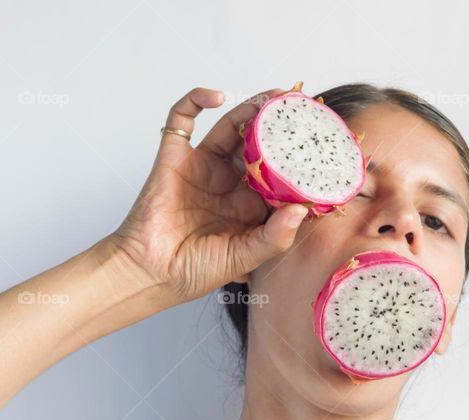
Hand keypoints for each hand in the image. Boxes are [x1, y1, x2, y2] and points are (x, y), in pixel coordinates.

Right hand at [106, 86, 309, 304]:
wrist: (149, 273)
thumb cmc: (195, 271)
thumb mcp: (245, 258)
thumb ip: (274, 236)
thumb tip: (302, 209)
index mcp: (251, 207)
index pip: (280, 176)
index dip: (297, 161)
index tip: (319, 147)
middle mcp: (230, 184)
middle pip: (259, 146)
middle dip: (278, 128)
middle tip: (300, 109)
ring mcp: (203, 168)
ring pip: (230, 128)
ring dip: (249, 110)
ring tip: (272, 97)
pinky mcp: (175, 157)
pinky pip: (182, 120)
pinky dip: (195, 100)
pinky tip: (216, 96)